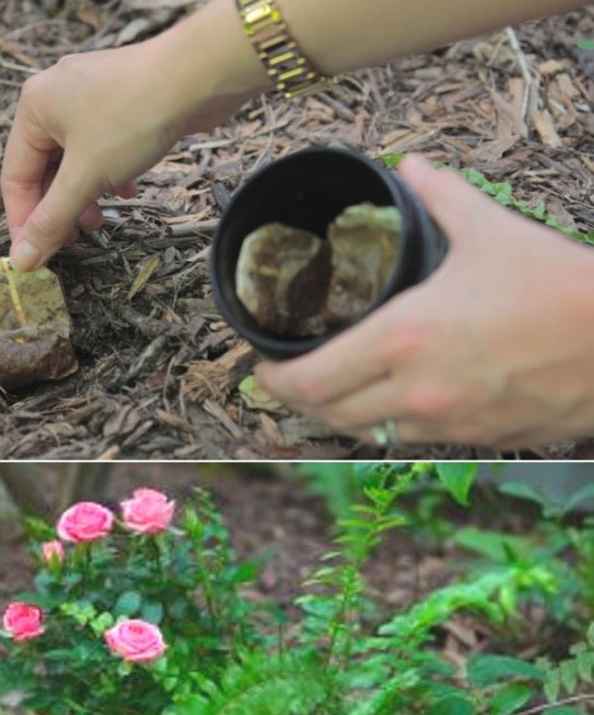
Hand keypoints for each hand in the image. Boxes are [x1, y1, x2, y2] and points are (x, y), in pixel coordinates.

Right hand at [1, 6, 261, 271]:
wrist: (196, 78)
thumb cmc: (134, 118)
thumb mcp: (86, 178)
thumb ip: (53, 219)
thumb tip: (23, 258)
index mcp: (34, 107)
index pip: (15, 176)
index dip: (25, 221)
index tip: (35, 255)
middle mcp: (56, 97)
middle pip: (46, 168)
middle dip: (60, 208)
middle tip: (75, 239)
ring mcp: (90, 97)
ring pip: (77, 160)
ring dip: (86, 195)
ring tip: (101, 220)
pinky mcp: (121, 103)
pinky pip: (103, 148)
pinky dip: (110, 174)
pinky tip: (128, 189)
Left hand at [256, 155, 593, 450]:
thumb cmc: (558, 288)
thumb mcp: (490, 231)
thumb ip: (439, 198)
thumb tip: (412, 168)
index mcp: (403, 337)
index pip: (311, 378)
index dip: (275, 380)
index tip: (263, 368)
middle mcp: (414, 388)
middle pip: (327, 413)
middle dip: (296, 401)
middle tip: (287, 380)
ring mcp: (443, 420)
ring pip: (365, 432)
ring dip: (337, 415)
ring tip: (329, 391)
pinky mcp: (473, 439)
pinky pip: (408, 439)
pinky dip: (384, 424)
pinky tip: (386, 403)